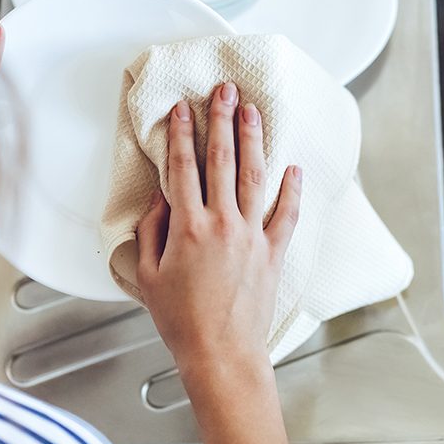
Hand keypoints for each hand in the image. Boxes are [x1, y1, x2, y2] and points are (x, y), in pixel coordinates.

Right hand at [136, 81, 301, 374]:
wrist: (222, 352)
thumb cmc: (181, 320)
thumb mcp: (148, 276)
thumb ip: (151, 231)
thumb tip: (160, 199)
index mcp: (187, 227)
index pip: (183, 167)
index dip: (183, 133)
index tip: (183, 108)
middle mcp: (222, 223)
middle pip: (222, 159)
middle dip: (223, 119)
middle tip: (225, 90)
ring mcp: (252, 235)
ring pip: (254, 175)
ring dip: (254, 139)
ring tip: (253, 110)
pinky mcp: (273, 251)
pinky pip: (285, 213)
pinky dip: (292, 188)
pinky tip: (294, 167)